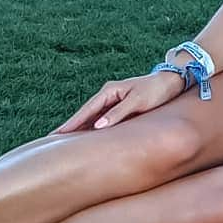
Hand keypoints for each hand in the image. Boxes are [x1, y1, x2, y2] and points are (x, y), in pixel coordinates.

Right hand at [53, 72, 184, 132]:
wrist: (171, 81)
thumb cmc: (155, 91)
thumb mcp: (137, 102)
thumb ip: (118, 114)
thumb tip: (97, 127)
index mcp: (109, 91)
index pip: (86, 111)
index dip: (71, 124)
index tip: (56, 135)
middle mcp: (108, 95)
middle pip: (85, 113)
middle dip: (70, 126)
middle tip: (51, 140)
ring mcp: (113, 100)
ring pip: (92, 116)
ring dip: (79, 127)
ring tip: (63, 140)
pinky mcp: (120, 106)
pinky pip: (101, 118)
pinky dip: (91, 126)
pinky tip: (86, 135)